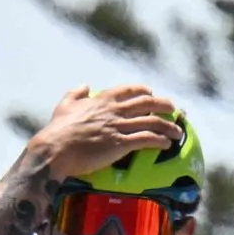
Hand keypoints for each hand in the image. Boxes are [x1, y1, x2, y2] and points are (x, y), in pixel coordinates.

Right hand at [27, 83, 188, 187]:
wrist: (55, 149)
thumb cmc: (58, 129)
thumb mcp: (65, 105)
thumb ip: (76, 93)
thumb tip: (84, 85)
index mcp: (103, 99)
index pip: (130, 90)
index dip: (144, 91)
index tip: (151, 93)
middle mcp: (115, 110)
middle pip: (148, 103)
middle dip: (164, 105)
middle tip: (174, 110)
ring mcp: (119, 126)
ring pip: (152, 122)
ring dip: (168, 126)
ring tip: (177, 132)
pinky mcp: (121, 144)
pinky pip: (147, 139)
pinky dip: (159, 140)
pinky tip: (166, 144)